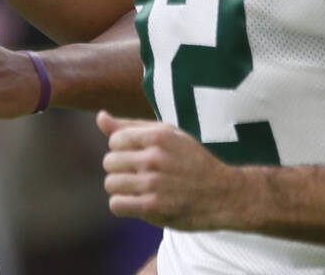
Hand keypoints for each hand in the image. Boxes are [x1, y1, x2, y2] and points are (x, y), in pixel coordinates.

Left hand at [97, 110, 236, 230]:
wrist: (224, 195)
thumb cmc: (192, 161)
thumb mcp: (168, 135)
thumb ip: (131, 126)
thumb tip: (100, 117)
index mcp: (158, 136)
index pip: (115, 140)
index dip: (123, 150)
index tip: (138, 157)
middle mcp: (154, 157)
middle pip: (109, 162)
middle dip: (120, 169)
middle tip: (139, 175)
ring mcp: (153, 183)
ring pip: (110, 184)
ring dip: (121, 188)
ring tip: (138, 189)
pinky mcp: (153, 207)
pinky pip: (116, 204)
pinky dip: (123, 205)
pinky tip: (137, 202)